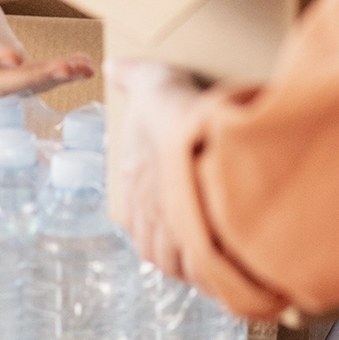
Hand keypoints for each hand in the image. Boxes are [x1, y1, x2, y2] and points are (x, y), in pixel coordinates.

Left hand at [108, 58, 205, 277]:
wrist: (197, 129)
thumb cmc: (172, 108)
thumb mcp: (151, 82)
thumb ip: (133, 76)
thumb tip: (111, 66)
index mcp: (135, 180)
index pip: (136, 219)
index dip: (155, 224)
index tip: (172, 222)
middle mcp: (149, 211)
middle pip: (156, 249)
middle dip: (175, 250)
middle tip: (195, 247)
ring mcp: (173, 230)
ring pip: (178, 264)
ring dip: (193, 265)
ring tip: (212, 261)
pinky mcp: (199, 242)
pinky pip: (204, 271)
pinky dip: (214, 273)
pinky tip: (227, 267)